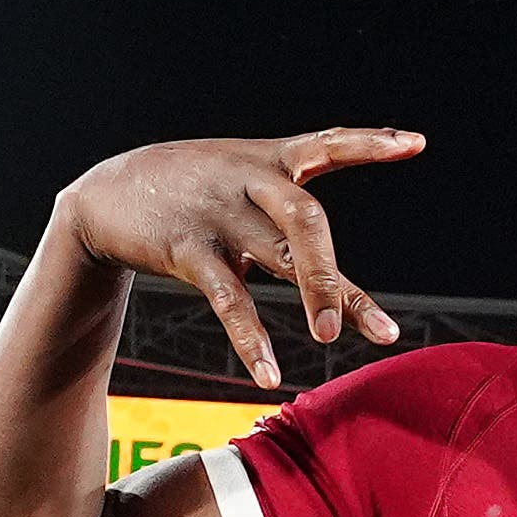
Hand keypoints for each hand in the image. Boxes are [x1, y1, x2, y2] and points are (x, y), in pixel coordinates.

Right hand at [55, 129, 424, 388]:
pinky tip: (270, 375)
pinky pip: (229, 298)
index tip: (414, 144)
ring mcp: (218, 213)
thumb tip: (322, 254)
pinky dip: (251, 339)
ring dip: (314, 297)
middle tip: (377, 329)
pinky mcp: (187, 248)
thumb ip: (282, 202)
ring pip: (278, 254)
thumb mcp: (236, 176)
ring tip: (332, 340)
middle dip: (339, 270)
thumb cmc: (188, 190)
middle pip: (308, 217)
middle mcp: (248, 181)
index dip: (369, 143)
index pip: (327, 142)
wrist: (102, 195)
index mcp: (268, 160)